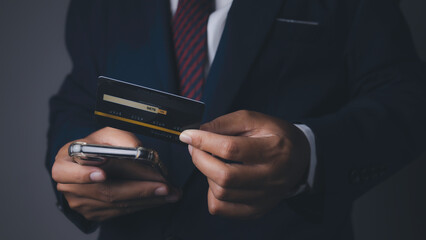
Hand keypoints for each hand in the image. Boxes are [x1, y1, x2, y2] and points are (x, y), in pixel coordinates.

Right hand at [52, 127, 179, 221]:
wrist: (89, 164)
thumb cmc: (97, 146)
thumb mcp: (106, 134)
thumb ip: (119, 139)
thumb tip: (136, 150)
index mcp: (64, 162)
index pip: (69, 171)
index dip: (84, 174)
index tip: (102, 174)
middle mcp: (68, 186)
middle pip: (105, 191)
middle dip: (139, 189)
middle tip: (163, 186)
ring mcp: (81, 203)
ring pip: (117, 204)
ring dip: (147, 199)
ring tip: (169, 192)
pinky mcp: (93, 213)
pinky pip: (120, 211)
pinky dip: (142, 204)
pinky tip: (158, 198)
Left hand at [179, 110, 309, 218]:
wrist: (301, 158)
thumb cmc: (276, 136)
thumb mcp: (255, 119)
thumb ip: (226, 123)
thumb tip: (199, 131)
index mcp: (272, 149)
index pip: (231, 149)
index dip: (203, 141)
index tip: (187, 135)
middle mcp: (270, 177)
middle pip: (224, 176)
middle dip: (200, 160)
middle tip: (195, 148)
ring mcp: (264, 197)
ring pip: (221, 193)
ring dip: (206, 175)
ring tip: (210, 162)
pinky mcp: (257, 209)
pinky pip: (223, 209)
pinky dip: (211, 194)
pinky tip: (216, 180)